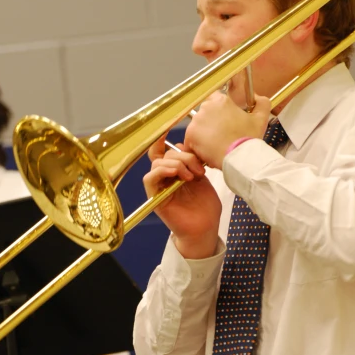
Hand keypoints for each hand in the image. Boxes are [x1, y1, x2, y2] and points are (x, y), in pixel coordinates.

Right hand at [143, 136, 221, 258]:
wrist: (205, 228)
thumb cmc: (205, 206)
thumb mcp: (202, 178)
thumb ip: (193, 162)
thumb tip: (187, 146)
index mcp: (175, 171)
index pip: (164, 151)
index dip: (163, 138)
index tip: (170, 126)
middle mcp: (165, 178)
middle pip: (164, 155)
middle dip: (183, 157)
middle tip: (198, 169)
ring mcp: (159, 187)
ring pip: (157, 164)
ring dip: (175, 164)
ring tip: (190, 175)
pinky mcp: (155, 197)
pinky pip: (149, 179)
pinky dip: (160, 171)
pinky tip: (174, 173)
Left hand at [184, 92, 270, 168]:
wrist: (240, 158)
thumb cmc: (249, 139)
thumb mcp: (261, 118)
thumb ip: (261, 103)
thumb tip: (257, 97)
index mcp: (220, 101)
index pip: (213, 99)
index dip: (217, 111)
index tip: (222, 121)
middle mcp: (205, 108)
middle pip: (204, 115)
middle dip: (210, 125)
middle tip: (221, 137)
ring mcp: (196, 122)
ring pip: (197, 128)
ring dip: (204, 136)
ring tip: (216, 147)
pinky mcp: (190, 136)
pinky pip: (191, 142)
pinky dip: (197, 148)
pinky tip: (209, 153)